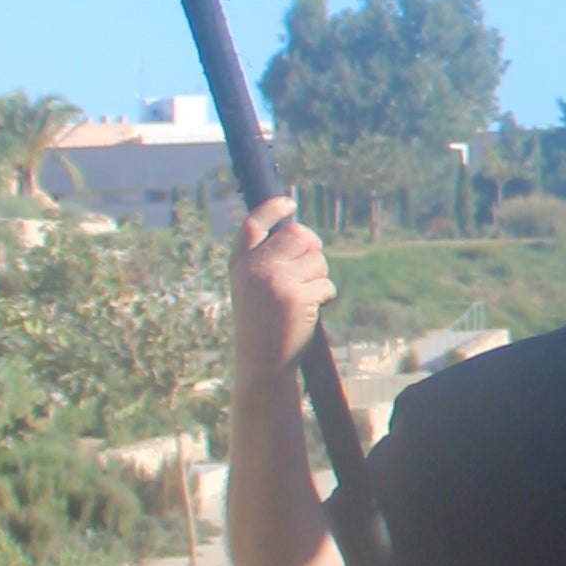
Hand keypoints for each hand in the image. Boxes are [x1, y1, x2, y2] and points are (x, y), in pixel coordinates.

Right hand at [230, 198, 330, 380]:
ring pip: (317, 260)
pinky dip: (326, 296)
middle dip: (312, 248)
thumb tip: (303, 234)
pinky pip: (326, 284)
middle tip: (311, 267)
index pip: (253, 224)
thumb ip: (267, 260)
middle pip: (298, 235)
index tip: (289, 203)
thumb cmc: (263, 323)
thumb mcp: (252, 288)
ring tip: (303, 298)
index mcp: (239, 263)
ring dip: (319, 277)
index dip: (271, 209)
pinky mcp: (296, 296)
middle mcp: (254, 268)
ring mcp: (275, 280)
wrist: (262, 362)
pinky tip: (310, 311)